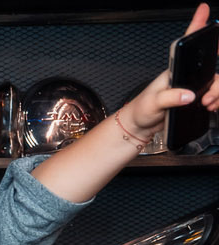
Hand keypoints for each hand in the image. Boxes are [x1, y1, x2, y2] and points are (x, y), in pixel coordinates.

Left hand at [121, 4, 218, 139]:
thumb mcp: (152, 103)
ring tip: (207, 104)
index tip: (202, 10)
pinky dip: (216, 100)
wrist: (140, 126)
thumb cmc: (142, 111)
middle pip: (213, 66)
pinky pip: (214, 94)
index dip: (196, 25)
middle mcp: (186, 75)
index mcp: (173, 69)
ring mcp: (192, 86)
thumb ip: (169, 98)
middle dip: (217, 82)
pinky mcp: (195, 97)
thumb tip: (188, 95)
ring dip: (217, 93)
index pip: (186, 43)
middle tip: (207, 97)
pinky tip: (210, 106)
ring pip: (216, 81)